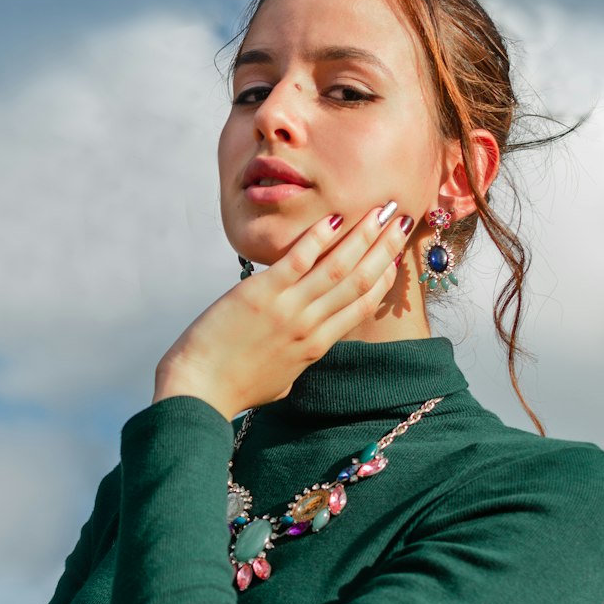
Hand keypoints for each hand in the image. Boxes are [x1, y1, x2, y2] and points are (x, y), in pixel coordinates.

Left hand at [154, 202, 413, 420]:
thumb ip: (297, 359)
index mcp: (317, 347)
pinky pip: (298, 261)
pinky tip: (335, 217)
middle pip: (360, 281)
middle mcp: (310, 327)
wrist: (199, 393)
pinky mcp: (261, 295)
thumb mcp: (280, 379)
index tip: (396, 254)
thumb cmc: (234, 389)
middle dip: (386, 248)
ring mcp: (288, 310)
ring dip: (364, 236)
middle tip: (404, 220)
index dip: (384, 277)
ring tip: (383, 210)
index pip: (362, 305)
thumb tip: (302, 349)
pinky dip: (318, 238)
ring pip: (338, 267)